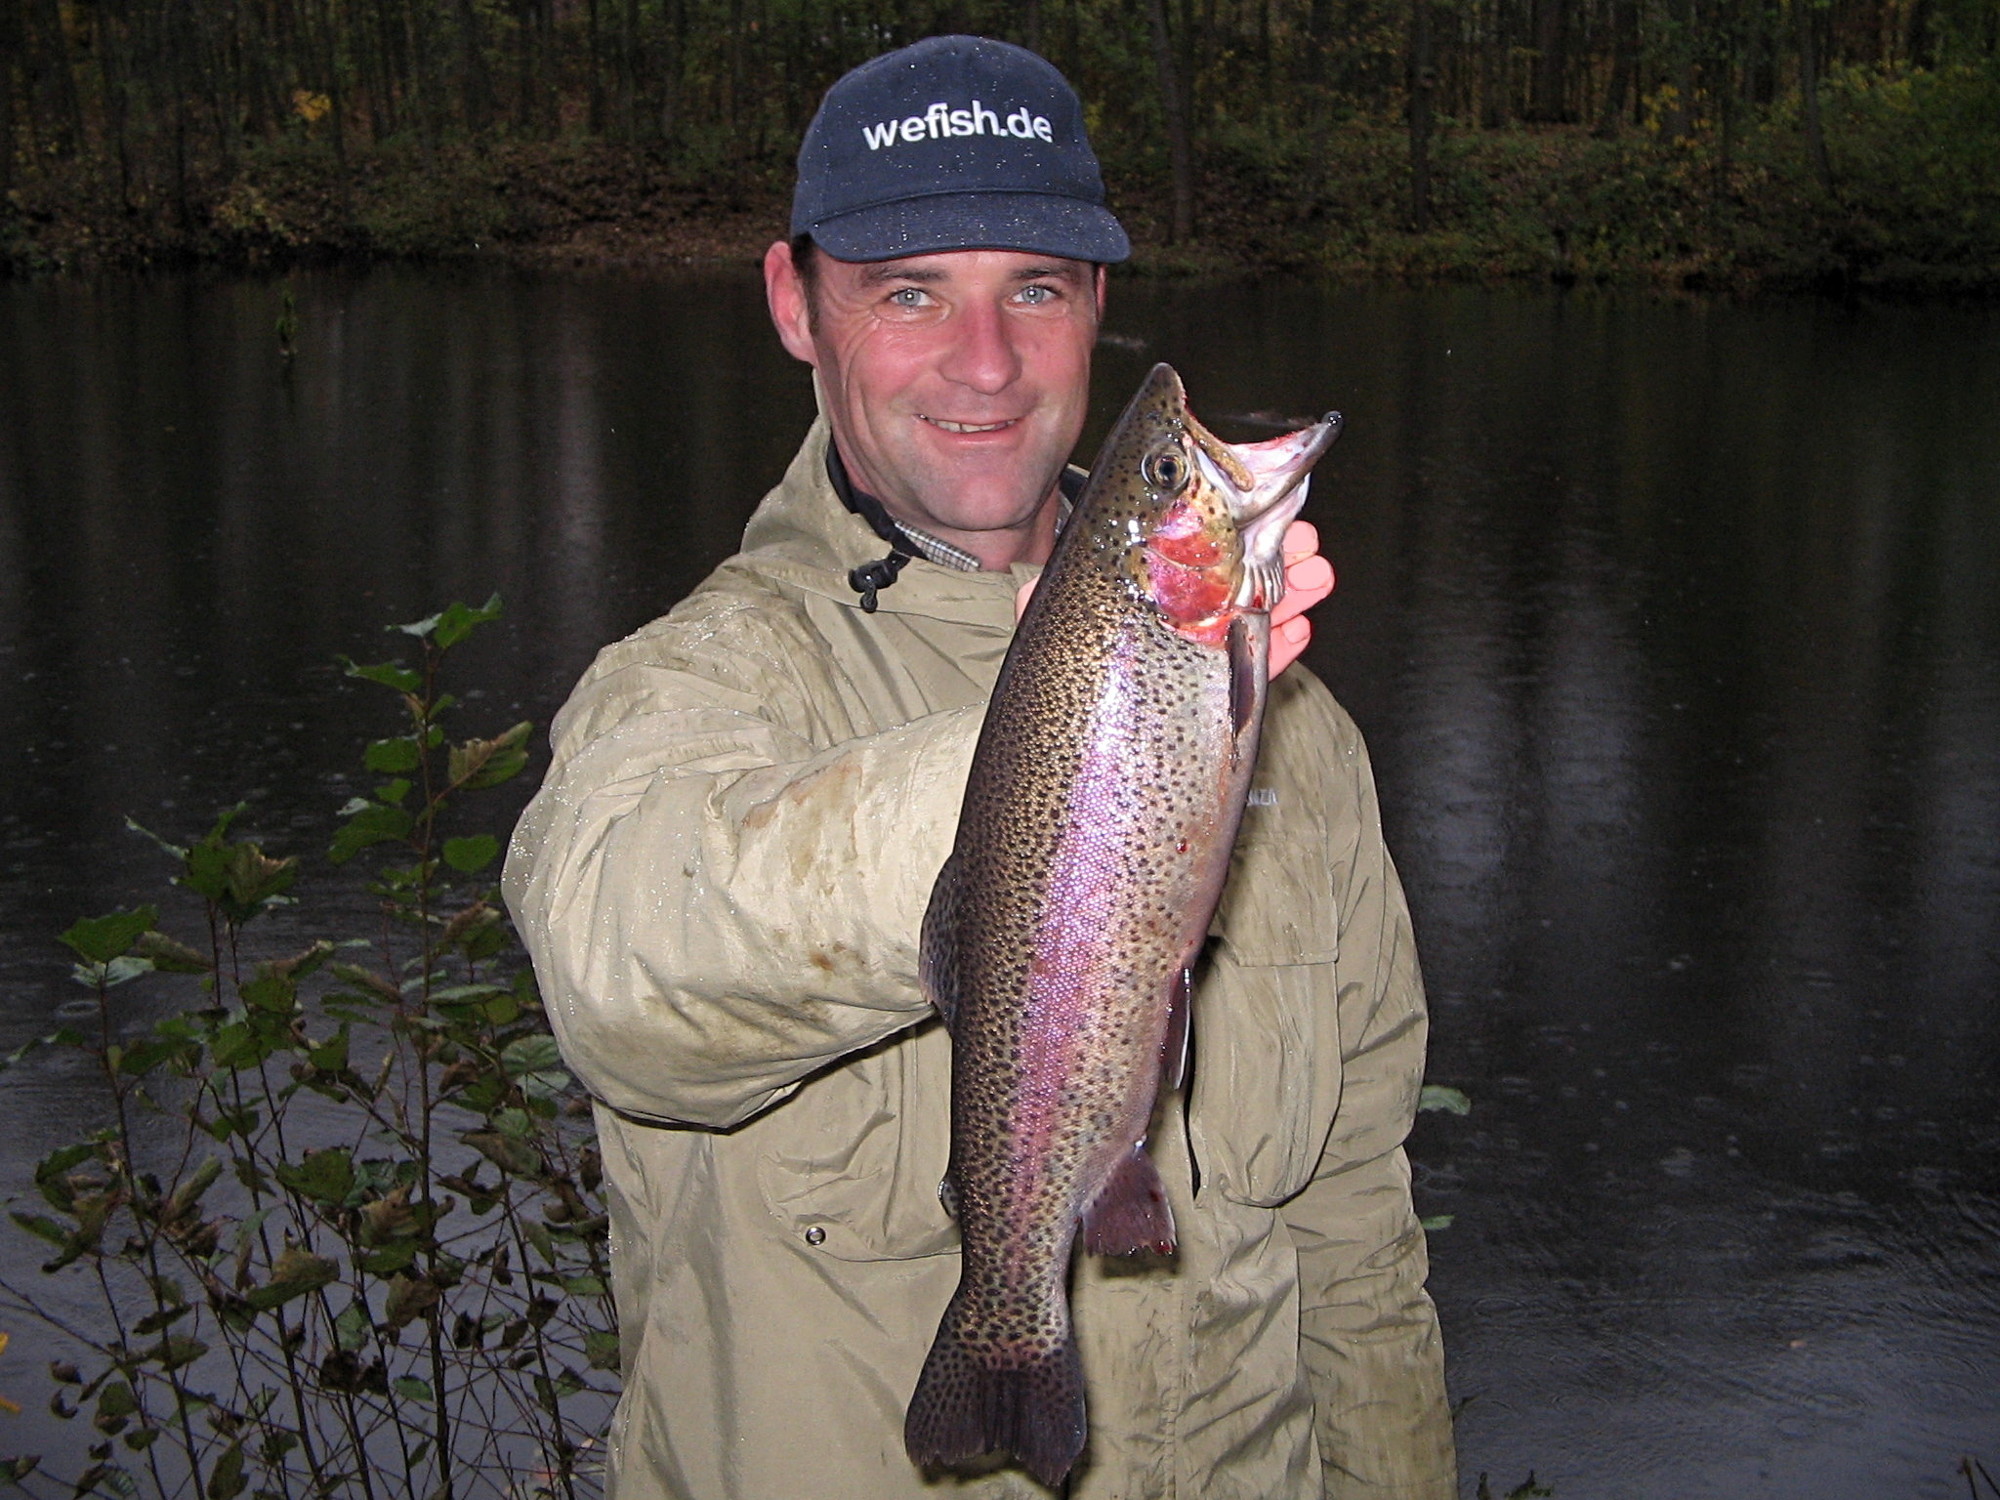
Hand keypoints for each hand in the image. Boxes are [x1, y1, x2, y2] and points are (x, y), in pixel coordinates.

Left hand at [1014, 520, 1333, 678]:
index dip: (1224, 529)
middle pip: (1225, 580)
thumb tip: (1032, 590)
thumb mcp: (1043, 642)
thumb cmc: (1052, 690)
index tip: (1259, 511)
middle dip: (1273, 557)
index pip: (1183, 552)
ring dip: (1288, 595)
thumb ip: (1038, 611)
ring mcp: (1190, 663)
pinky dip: (1277, 651)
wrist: (1073, 784)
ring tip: (1321, 577)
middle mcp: (1167, 624)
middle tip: (1309, 543)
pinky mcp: (1208, 706)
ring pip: (1246, 620)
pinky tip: (1302, 628)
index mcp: (1136, 597)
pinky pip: (1248, 674)